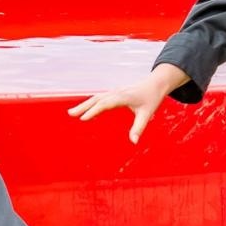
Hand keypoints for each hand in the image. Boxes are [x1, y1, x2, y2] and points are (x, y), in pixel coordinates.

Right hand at [68, 64, 187, 142]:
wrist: (155, 83)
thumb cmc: (151, 98)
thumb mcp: (147, 114)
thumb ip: (139, 128)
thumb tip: (133, 142)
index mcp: (124, 96)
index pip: (106, 103)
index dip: (95, 110)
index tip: (84, 118)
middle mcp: (117, 92)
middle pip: (97, 99)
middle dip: (83, 106)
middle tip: (70, 114)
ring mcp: (114, 91)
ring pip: (96, 97)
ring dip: (84, 104)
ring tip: (72, 113)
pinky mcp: (114, 92)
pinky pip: (100, 97)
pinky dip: (91, 103)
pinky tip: (85, 111)